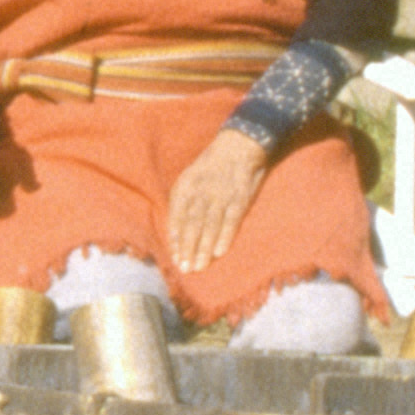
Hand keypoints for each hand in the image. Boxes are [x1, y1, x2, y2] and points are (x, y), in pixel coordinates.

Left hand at [165, 129, 269, 273]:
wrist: (240, 145)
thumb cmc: (212, 166)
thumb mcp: (190, 177)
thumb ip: (182, 201)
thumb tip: (175, 229)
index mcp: (186, 186)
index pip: (177, 216)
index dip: (176, 238)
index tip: (174, 256)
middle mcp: (201, 192)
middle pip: (192, 225)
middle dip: (187, 248)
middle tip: (185, 269)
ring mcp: (221, 196)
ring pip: (209, 226)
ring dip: (203, 248)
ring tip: (198, 266)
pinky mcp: (239, 199)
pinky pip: (231, 221)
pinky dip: (224, 237)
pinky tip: (218, 253)